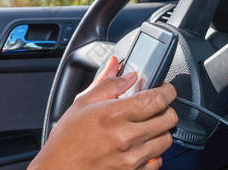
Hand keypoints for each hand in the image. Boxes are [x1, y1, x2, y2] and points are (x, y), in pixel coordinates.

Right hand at [30, 55, 177, 169]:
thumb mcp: (82, 103)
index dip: (166, 91)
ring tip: (144, 126)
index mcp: (113, 115)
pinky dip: (154, 152)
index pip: (156, 99)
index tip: (165, 89)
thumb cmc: (67, 139)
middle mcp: (126, 137)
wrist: (59, 169)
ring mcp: (132, 158)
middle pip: (168, 119)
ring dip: (160, 130)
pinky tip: (140, 145)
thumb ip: (107, 84)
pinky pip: (158, 161)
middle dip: (166, 108)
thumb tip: (122, 69)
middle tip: (155, 106)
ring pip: (167, 139)